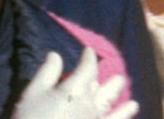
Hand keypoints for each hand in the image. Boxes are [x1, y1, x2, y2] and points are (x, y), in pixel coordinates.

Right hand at [12, 47, 138, 118]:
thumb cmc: (31, 118)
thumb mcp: (33, 92)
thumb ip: (47, 72)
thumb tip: (56, 54)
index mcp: (74, 89)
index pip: (86, 68)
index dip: (88, 58)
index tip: (88, 51)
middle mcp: (89, 103)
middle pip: (102, 88)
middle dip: (109, 82)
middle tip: (118, 78)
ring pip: (110, 105)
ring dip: (119, 98)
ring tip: (130, 97)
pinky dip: (123, 115)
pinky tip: (132, 108)